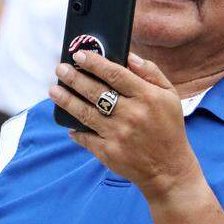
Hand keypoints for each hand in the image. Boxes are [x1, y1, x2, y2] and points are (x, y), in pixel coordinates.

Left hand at [49, 51, 202, 201]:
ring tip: (54, 90)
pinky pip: (86, 138)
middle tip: (60, 69)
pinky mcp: (108, 152)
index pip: (115, 73)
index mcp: (147, 97)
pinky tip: (67, 122)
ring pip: (85, 112)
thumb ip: (151, 72)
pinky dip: (75, 130)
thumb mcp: (170, 96)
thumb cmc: (169, 128)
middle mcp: (131, 114)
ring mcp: (118, 134)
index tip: (80, 55)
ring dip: (66, 100)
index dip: (95, 62)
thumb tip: (129, 55)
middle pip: (95, 91)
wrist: (169, 169)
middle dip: (74, 78)